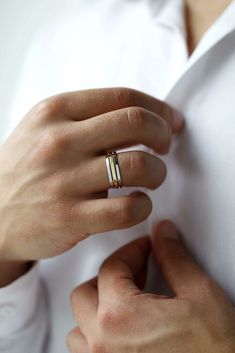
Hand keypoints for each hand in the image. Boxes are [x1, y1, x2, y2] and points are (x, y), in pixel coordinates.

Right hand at [0, 88, 182, 262]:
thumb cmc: (24, 169)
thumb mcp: (42, 128)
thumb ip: (84, 116)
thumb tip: (140, 114)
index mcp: (55, 111)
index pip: (123, 97)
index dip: (158, 108)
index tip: (170, 121)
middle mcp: (60, 140)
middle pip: (137, 123)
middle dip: (163, 134)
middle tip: (165, 147)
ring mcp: (65, 180)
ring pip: (140, 166)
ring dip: (159, 173)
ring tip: (152, 179)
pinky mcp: (70, 217)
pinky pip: (128, 209)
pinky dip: (144, 206)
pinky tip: (137, 205)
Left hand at [68, 221, 234, 352]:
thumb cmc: (215, 351)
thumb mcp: (199, 294)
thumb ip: (174, 258)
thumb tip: (163, 235)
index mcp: (120, 317)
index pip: (111, 267)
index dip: (131, 251)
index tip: (145, 248)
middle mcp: (103, 345)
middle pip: (84, 294)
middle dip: (109, 277)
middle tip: (134, 272)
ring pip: (78, 329)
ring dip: (96, 310)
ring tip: (124, 303)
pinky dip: (97, 338)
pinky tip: (123, 332)